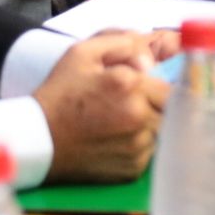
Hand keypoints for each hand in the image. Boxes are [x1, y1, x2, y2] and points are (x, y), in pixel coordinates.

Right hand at [35, 33, 166, 182]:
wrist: (39, 141)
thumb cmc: (60, 95)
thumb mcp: (82, 53)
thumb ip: (123, 44)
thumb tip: (152, 59)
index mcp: (130, 85)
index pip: (175, 86)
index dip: (168, 85)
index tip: (161, 85)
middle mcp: (137, 117)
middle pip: (172, 109)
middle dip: (158, 103)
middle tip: (134, 102)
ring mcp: (136, 146)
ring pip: (162, 131)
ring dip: (150, 124)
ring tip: (121, 120)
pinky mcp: (132, 169)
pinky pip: (150, 152)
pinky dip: (140, 144)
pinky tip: (116, 138)